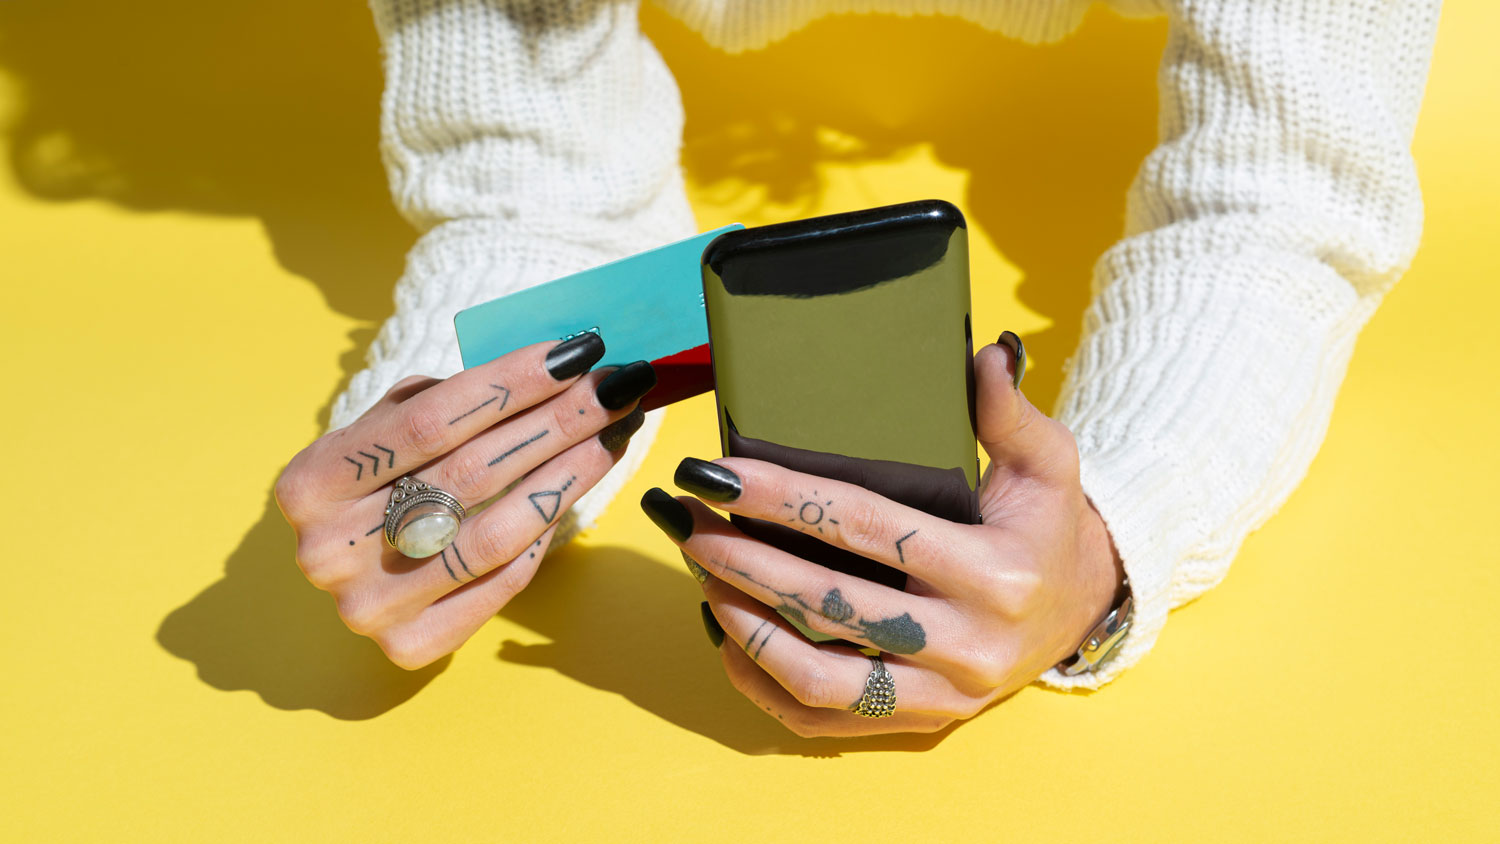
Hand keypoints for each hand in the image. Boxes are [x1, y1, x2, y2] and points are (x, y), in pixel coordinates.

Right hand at [275, 334, 654, 668]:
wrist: (348, 565)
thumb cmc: (380, 479)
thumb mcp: (388, 426)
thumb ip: (449, 401)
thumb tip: (558, 366)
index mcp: (310, 483)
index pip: (432, 421)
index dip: (513, 382)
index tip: (579, 351)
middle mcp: (329, 550)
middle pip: (474, 473)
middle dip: (560, 420)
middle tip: (619, 385)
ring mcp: (370, 606)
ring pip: (500, 530)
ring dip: (573, 472)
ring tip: (617, 430)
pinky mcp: (412, 645)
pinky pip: (504, 579)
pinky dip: (549, 528)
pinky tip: (583, 483)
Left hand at [641, 333, 1124, 735]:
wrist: (1081, 612)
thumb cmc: (1048, 528)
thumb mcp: (1049, 463)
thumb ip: (1011, 411)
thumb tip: (981, 352)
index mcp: (993, 573)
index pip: (865, 527)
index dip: (781, 498)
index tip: (714, 469)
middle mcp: (966, 643)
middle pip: (827, 603)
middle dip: (741, 558)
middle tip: (684, 518)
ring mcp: (939, 695)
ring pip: (816, 676)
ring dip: (743, 623)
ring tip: (699, 570)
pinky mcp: (917, 723)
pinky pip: (820, 719)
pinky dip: (762, 682)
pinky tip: (726, 632)